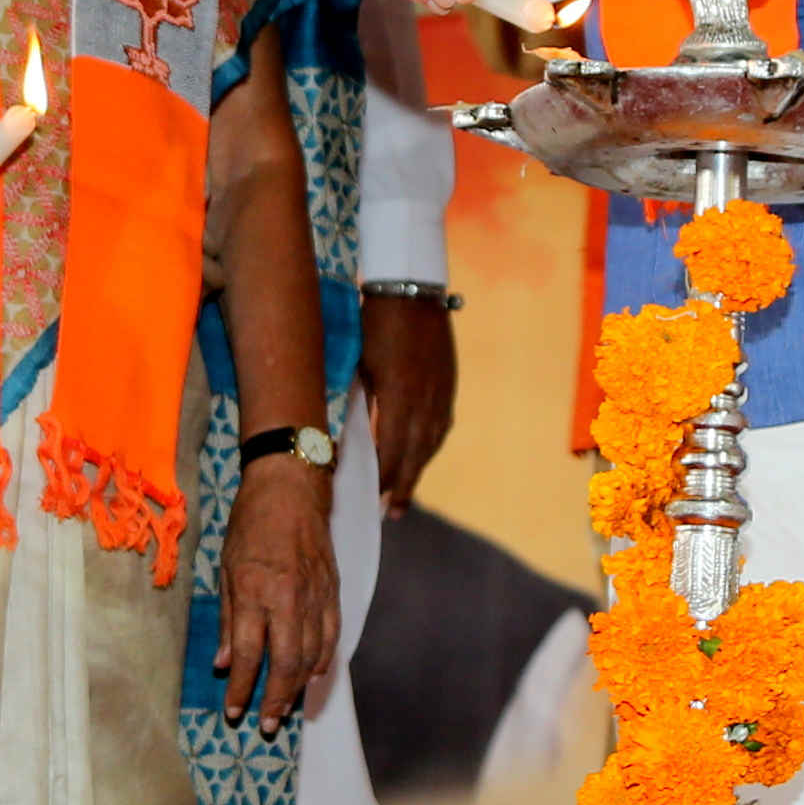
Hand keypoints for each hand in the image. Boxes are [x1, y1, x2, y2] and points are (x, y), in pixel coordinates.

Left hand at [214, 449, 339, 733]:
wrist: (291, 486)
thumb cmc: (250, 523)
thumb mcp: (225, 567)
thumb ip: (226, 618)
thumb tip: (222, 662)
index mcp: (254, 591)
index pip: (247, 653)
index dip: (240, 688)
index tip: (234, 712)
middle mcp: (287, 598)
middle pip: (286, 663)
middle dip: (276, 700)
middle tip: (267, 724)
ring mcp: (315, 595)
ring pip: (312, 655)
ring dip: (298, 687)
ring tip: (286, 708)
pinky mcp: (332, 590)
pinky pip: (331, 635)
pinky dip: (323, 660)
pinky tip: (312, 675)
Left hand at [359, 291, 458, 513]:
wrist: (412, 290)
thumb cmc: (375, 323)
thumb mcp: (361, 364)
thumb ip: (362, 402)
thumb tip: (355, 436)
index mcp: (400, 398)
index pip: (390, 451)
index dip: (381, 478)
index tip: (370, 499)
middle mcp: (426, 403)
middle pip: (415, 456)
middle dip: (402, 486)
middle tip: (391, 514)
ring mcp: (441, 395)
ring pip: (430, 444)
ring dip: (417, 471)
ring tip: (404, 494)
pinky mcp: (448, 386)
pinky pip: (440, 426)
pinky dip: (429, 447)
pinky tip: (422, 456)